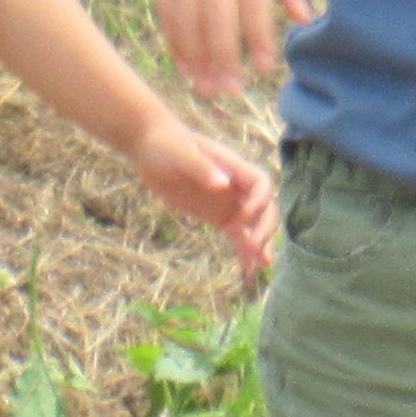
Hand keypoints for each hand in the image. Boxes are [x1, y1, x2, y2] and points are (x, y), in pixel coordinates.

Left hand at [132, 113, 280, 272]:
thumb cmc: (168, 144)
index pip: (261, 184)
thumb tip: (223, 185)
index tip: (245, 215)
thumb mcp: (182, 153)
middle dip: (264, 227)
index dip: (259, 200)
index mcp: (234, 167)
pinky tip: (247, 271)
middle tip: (254, 247)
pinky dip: (244, 252)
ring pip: (253, 226)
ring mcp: (230, 202)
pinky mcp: (219, 216)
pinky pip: (237, 235)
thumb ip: (202, 168)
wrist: (151, 149)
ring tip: (261, 267)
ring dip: (260, 245)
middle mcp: (238, 186)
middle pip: (264, 208)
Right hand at [146, 0, 312, 98]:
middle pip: (217, 20)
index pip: (254, 6)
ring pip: (188, 22)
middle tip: (232, 90)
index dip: (260, 39)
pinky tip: (185, 64)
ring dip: (196, 58)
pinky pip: (167, 12)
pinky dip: (175, 41)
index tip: (267, 67)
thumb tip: (306, 18)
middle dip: (224, 59)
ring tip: (207, 87)